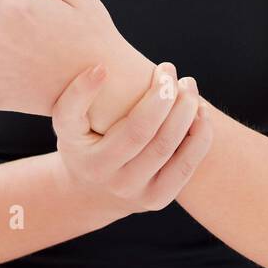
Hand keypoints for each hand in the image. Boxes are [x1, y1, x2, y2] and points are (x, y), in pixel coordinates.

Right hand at [52, 60, 213, 215]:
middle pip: (160, 140)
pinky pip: (188, 166)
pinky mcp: (160, 199)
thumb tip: (101, 69)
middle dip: (174, 99)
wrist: (87, 190)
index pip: (135, 131)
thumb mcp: (67, 123)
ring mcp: (143, 196)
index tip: (162, 67)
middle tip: (171, 70)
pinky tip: (200, 111)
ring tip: (188, 85)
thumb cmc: (80, 142)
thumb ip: (75, 97)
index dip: (154, 99)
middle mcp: (120, 184)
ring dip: (189, 112)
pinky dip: (200, 136)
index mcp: (96, 165)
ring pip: (175, 150)